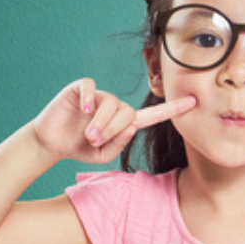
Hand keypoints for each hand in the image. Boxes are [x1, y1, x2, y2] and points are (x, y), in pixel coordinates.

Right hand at [31, 78, 195, 163]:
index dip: (172, 109)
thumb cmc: (79, 148)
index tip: (193, 102)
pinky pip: (91, 88)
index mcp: (124, 123)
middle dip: (113, 129)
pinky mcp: (80, 89)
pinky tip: (84, 108)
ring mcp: (98, 96)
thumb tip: (131, 127)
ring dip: (101, 122)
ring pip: (111, 103)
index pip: (153, 115)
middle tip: (95, 140)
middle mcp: (114, 107)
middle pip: (127, 112)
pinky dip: (89, 98)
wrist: (51, 142)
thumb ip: (119, 144)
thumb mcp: (102, 155)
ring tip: (89, 134)